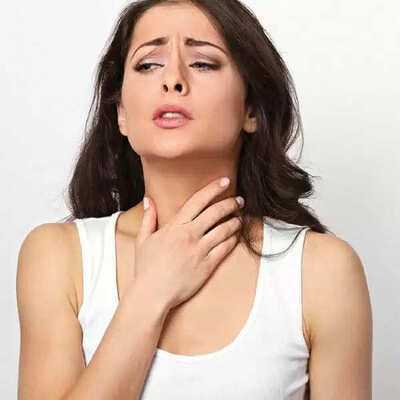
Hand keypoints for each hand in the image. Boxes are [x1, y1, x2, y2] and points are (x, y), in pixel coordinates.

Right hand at [132, 177, 243, 311]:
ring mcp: (200, 250)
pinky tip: (236, 236)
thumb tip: (149, 200)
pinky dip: (233, 240)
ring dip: (235, 221)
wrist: (152, 294)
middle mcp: (190, 235)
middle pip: (215, 212)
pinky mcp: (208, 265)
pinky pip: (225, 249)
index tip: (225, 181)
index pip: (198, 201)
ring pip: (224, 229)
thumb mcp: (143, 239)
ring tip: (239, 217)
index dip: (213, 189)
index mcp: (175, 226)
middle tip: (239, 200)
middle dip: (230, 203)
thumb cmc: (146, 267)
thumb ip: (149, 218)